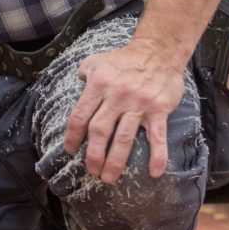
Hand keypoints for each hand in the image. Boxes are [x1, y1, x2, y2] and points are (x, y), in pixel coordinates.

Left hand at [63, 38, 185, 183]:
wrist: (158, 50)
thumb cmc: (125, 58)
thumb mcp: (97, 60)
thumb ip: (84, 73)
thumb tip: (78, 83)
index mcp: (98, 85)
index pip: (80, 116)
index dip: (73, 136)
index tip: (70, 151)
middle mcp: (116, 96)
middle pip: (99, 130)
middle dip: (93, 154)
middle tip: (91, 171)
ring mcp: (138, 104)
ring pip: (124, 138)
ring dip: (115, 161)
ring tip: (109, 178)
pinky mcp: (158, 110)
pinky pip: (158, 136)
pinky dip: (158, 155)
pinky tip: (155, 173)